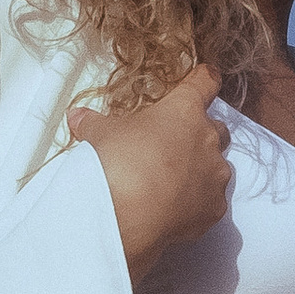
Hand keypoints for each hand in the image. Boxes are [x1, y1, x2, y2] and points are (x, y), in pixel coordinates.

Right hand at [68, 63, 232, 278]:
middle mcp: (207, 139)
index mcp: (184, 110)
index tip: (206, 78)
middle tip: (176, 145)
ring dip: (200, 171)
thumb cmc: (117, 161)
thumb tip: (76, 117)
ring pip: (217, 168)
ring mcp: (215, 176)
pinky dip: (198, 204)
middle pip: (218, 129)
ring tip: (172, 184)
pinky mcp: (215, 208)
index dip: (205, 79)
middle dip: (201, 135)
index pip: (205, 82)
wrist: (127, 215)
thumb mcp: (100, 134)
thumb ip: (92, 123)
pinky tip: (175, 209)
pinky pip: (211, 202)